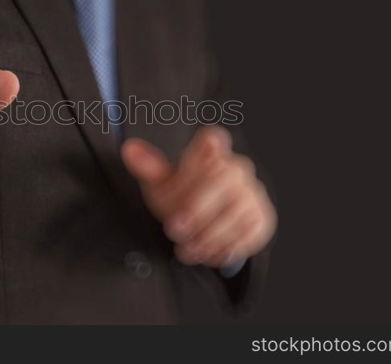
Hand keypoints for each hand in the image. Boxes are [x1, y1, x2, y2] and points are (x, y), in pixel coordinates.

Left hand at [121, 126, 275, 267]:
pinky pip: (250, 232)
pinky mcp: (261, 218)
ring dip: (208, 235)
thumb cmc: (183, 197)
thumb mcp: (161, 184)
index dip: (207, 146)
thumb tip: (129, 149)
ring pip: (237, 210)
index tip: (198, 153)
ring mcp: (252, 193)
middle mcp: (236, 168)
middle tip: (174, 230)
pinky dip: (226, 247)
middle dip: (198, 207)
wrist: (207, 223)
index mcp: (210, 153)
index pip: (213, 138)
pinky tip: (208, 253)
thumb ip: (148, 167)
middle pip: (225, 177)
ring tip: (187, 249)